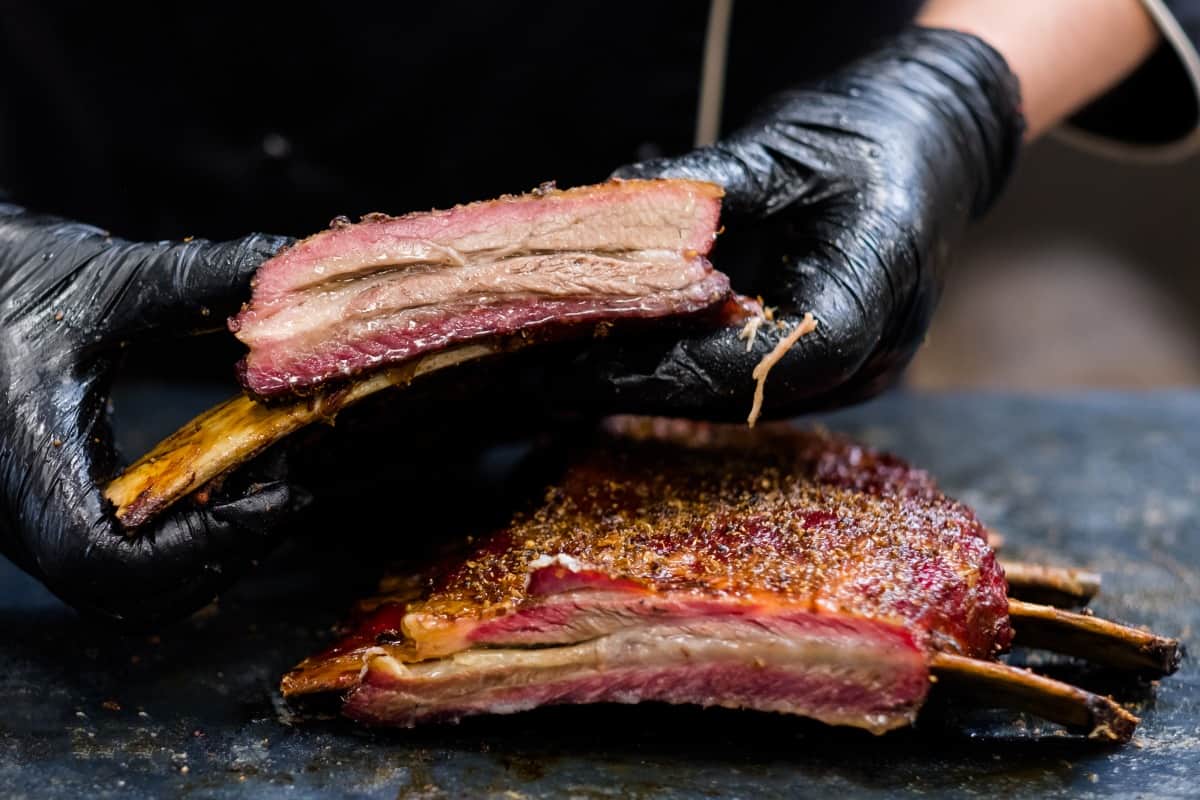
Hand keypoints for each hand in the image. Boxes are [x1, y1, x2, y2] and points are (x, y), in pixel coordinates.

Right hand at [0, 205, 306, 626]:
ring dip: (210, 552)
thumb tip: (289, 264)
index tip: (273, 494)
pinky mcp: (52, 510)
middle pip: (129, 598)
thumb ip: (199, 280)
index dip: (201, 545)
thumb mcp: (104, 276)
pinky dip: (186, 538)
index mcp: (18, 463)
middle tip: (285, 491)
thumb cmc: (2, 273)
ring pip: (127, 593)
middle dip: (224, 553)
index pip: (105, 562)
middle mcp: (18, 513)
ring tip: (264, 482)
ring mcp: (32, 521)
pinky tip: (227, 478)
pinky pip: (123, 561)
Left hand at [571, 27, 1024, 421]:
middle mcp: (867, 357)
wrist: (943, 136)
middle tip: (545, 378)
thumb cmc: (876, 131)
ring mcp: (857, 369)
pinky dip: (688, 369)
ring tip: (569, 369)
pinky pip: (752, 383)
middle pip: (733, 397)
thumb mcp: (788, 145)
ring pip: (738, 399)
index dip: (653, 374)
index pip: (745, 366)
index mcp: (864, 300)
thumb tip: (619, 197)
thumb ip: (708, 183)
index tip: (572, 368)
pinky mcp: (837, 363)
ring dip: (655, 385)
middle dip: (635, 387)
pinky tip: (630, 356)